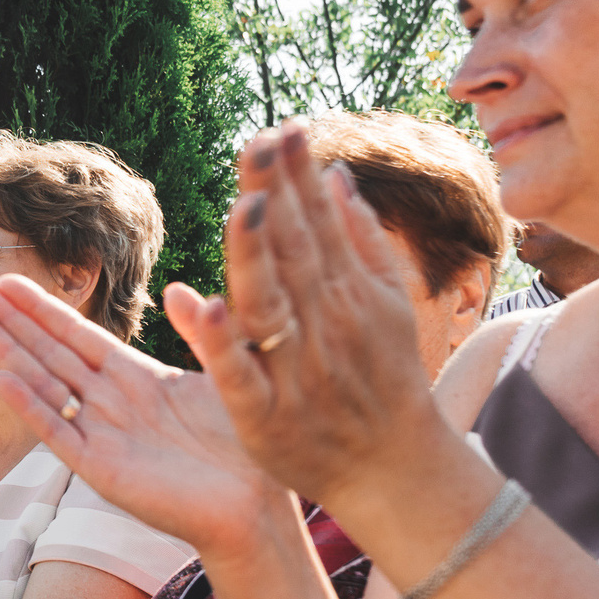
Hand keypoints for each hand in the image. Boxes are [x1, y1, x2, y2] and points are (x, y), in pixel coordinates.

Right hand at [0, 272, 296, 561]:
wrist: (255, 506)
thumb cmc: (246, 446)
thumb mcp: (224, 373)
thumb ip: (200, 331)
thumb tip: (176, 287)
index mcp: (136, 378)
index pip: (77, 335)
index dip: (42, 308)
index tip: (8, 280)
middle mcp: (111, 403)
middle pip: (51, 353)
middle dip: (13, 322)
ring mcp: (101, 435)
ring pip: (45, 385)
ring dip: (11, 355)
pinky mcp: (100, 468)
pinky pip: (57, 431)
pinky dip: (30, 405)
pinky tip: (1, 378)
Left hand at [182, 119, 450, 505]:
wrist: (395, 471)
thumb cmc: (385, 380)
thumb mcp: (387, 305)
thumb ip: (361, 240)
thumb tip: (336, 176)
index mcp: (347, 293)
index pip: (315, 224)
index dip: (297, 177)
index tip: (282, 128)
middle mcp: (323, 324)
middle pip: (292, 251)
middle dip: (275, 195)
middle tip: (258, 142)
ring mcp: (295, 370)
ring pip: (268, 303)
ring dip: (255, 255)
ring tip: (243, 205)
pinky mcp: (265, 416)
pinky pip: (238, 374)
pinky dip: (222, 343)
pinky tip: (203, 303)